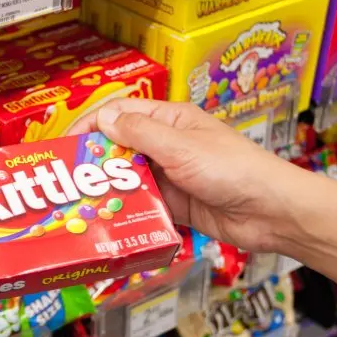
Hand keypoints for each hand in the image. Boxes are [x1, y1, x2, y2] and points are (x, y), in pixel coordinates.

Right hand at [75, 98, 314, 251]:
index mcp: (170, 120)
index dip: (90, 125)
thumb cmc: (234, 169)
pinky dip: (126, 213)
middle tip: (65, 180)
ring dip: (108, 190)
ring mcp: (170, 176)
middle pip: (119, 148)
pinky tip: (108, 222)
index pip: (120, 113)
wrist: (271, 212)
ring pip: (128, 180)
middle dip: (93, 162)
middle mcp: (167, 145)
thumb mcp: (182, 147)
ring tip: (80, 205)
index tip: (65, 145)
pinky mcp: (174, 205)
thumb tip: (103, 120)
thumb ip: (140, 134)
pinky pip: (142, 206)